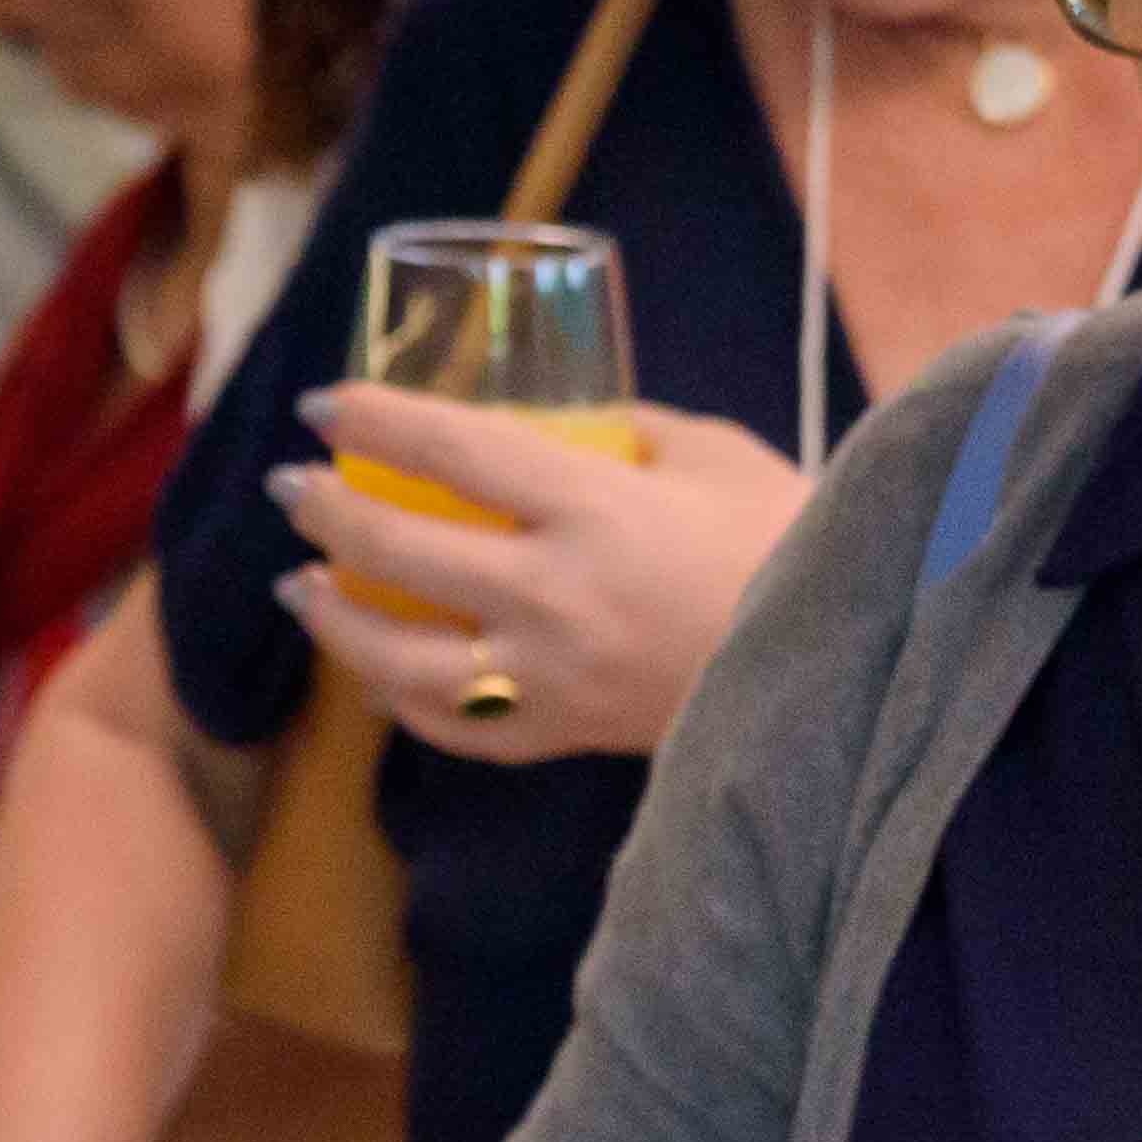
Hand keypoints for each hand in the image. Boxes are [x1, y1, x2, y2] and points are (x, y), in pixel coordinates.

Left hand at [263, 390, 809, 764]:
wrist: (846, 665)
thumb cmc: (787, 538)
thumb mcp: (710, 452)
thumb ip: (625, 428)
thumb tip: (556, 415)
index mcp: (594, 507)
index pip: (449, 450)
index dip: (371, 420)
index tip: (323, 406)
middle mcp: (557, 595)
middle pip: (399, 548)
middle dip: (325, 512)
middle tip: (295, 488)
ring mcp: (553, 677)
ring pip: (400, 657)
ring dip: (333, 619)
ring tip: (302, 587)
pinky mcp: (566, 735)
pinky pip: (455, 727)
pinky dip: (400, 699)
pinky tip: (373, 673)